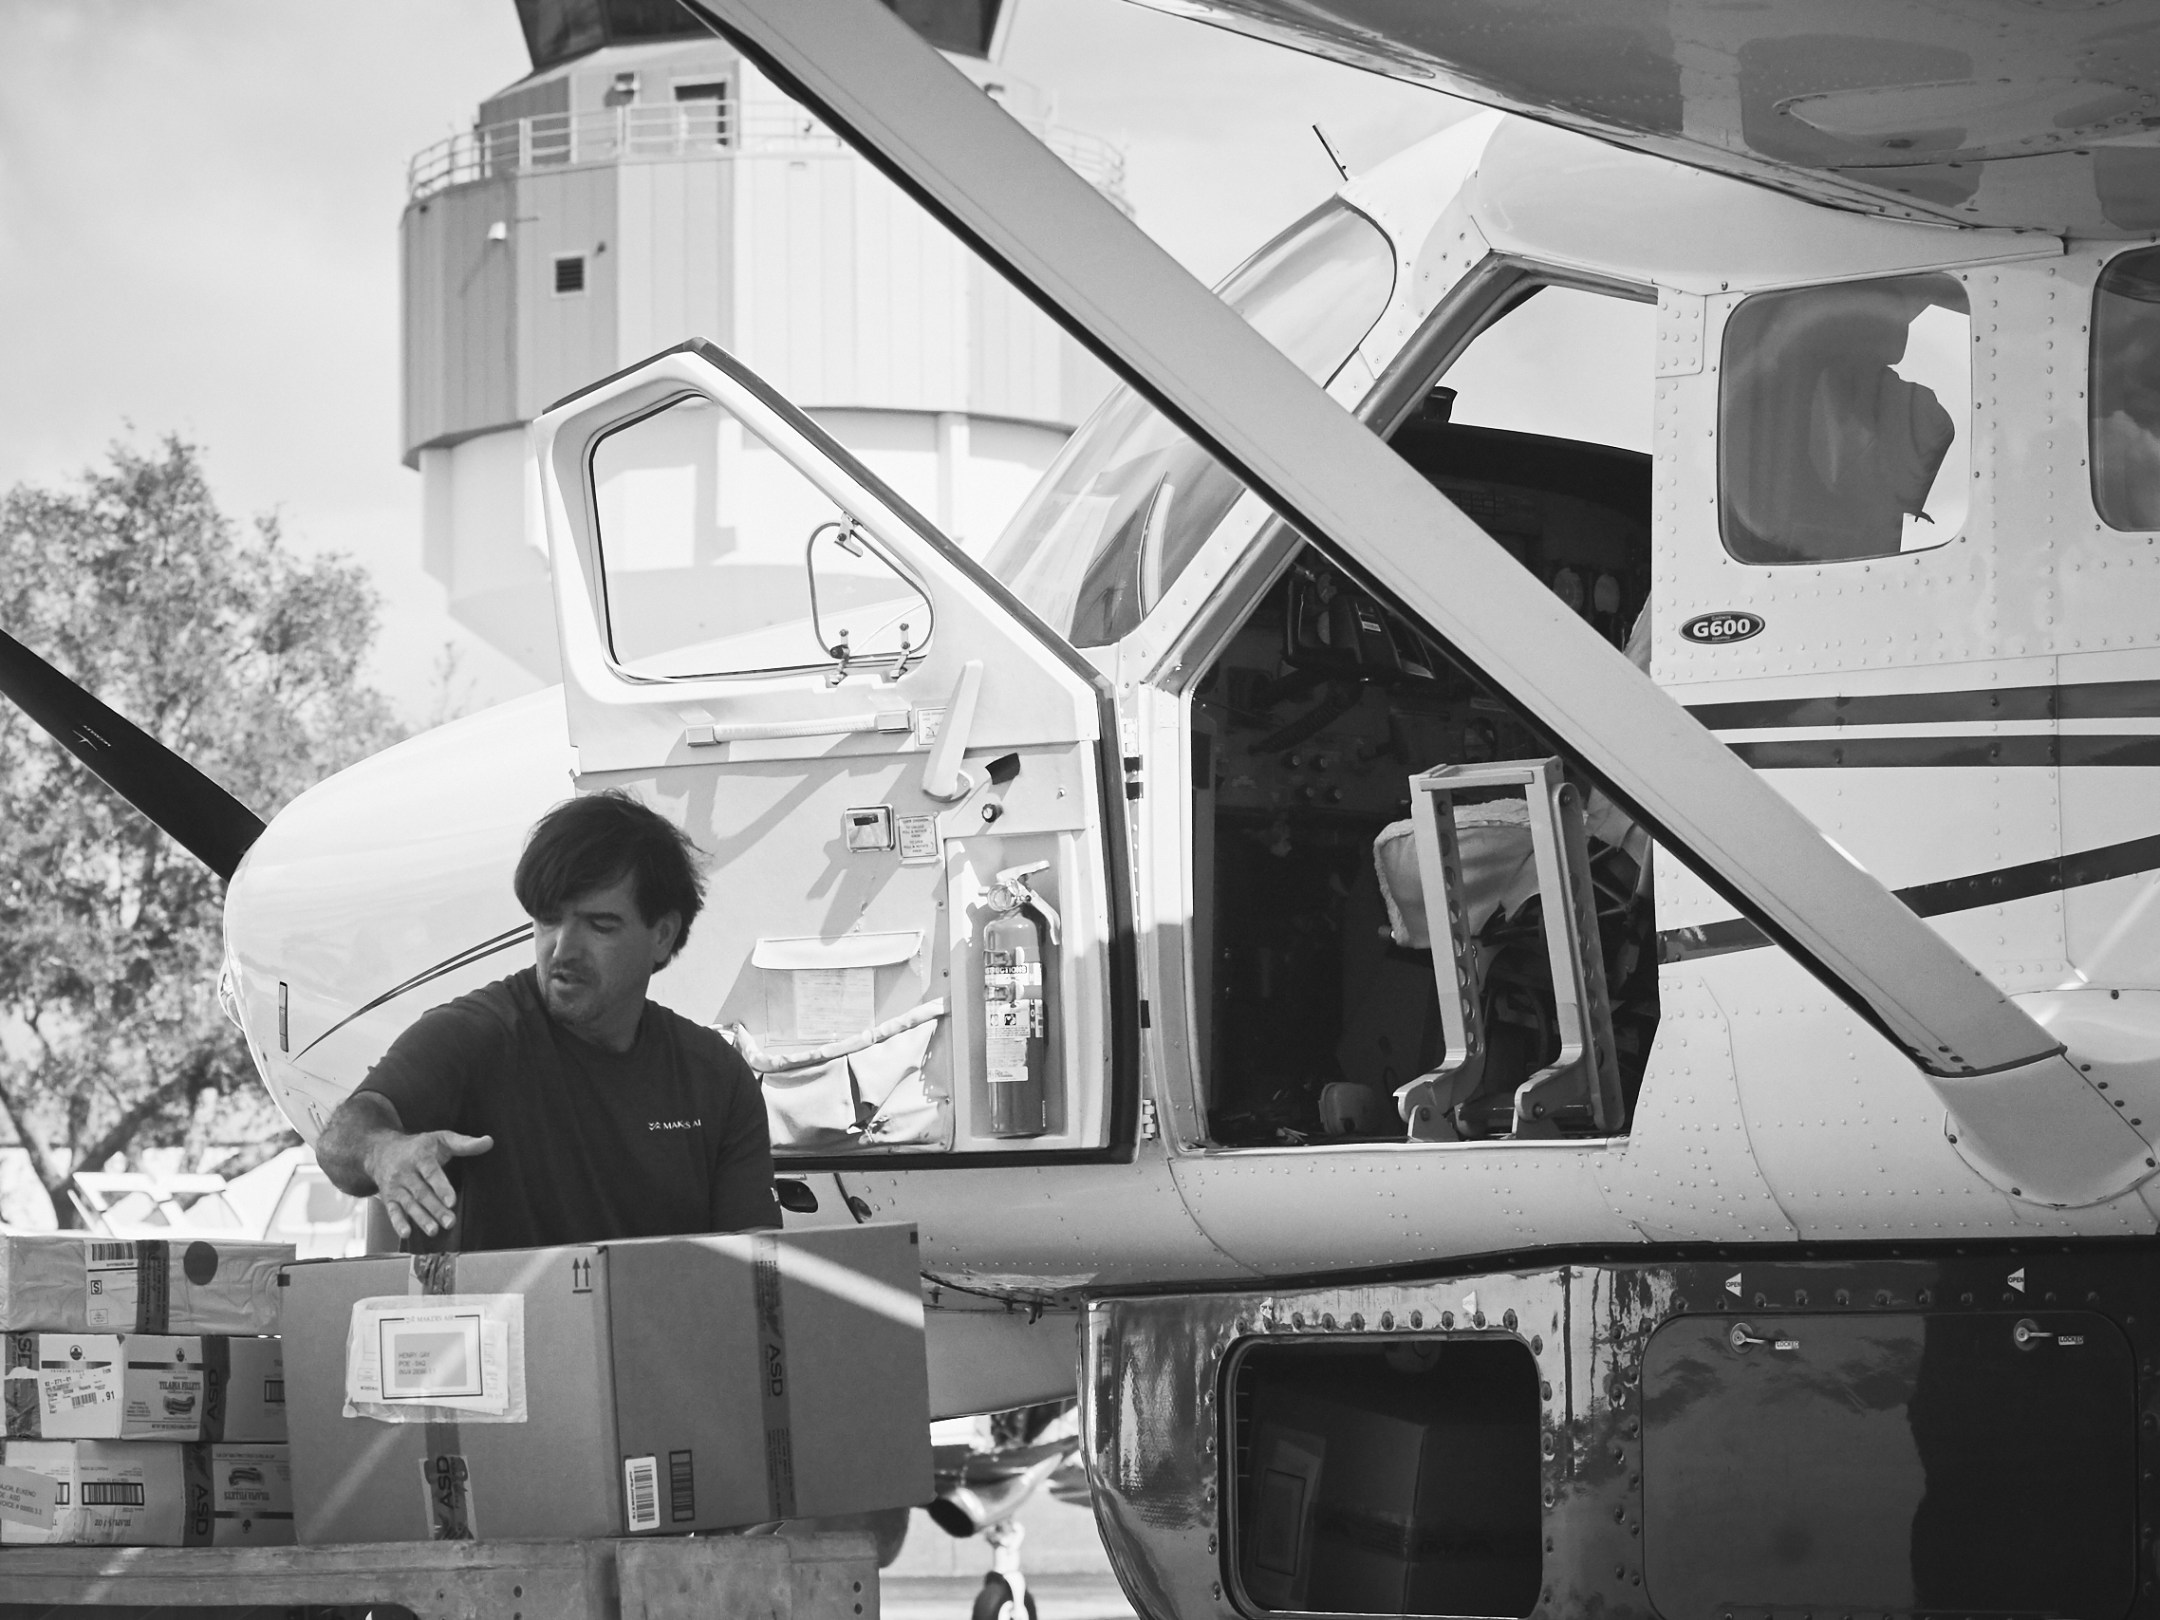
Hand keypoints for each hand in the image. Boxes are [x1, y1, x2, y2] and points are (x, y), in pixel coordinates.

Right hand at [366, 1130, 492, 1241]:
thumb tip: (489, 1141)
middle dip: (435, 1209)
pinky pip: (392, 1211)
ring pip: (409, 1204)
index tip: (452, 1201)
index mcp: (420, 1156)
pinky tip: (406, 1233)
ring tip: (433, 1230)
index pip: (431, 1173)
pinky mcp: (389, 1198)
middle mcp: (405, 1172)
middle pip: (422, 1192)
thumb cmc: (418, 1146)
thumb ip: (464, 1143)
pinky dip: (398, 1223)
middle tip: (449, 1222)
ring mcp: (396, 1186)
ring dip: (421, 1219)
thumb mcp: (441, 1138)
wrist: (382, 1150)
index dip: (441, 1187)